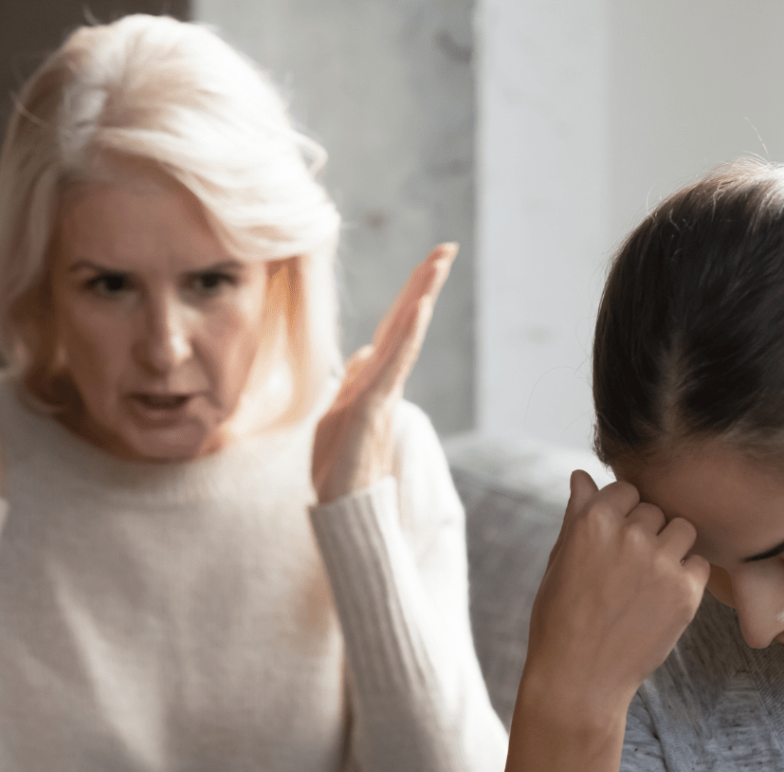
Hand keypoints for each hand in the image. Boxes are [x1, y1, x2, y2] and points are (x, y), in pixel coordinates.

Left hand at [312, 243, 456, 503]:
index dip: (409, 296)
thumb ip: (353, 382)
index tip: (429, 262)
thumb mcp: (337, 414)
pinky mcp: (372, 409)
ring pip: (404, 337)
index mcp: (373, 382)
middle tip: (446, 248)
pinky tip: (418, 309)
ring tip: (438, 264)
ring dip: (420, 298)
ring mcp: (381, 395)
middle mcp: (382, 383)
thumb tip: (362, 352)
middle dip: (424, 285)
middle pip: (405, 324)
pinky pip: (392, 364)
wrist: (341, 510)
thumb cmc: (339, 469)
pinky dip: (407, 335)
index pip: (393, 330)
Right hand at [521, 471, 708, 726]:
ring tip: (646, 581)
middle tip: (625, 571)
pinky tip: (659, 600)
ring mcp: (660, 561)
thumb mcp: (559, 560)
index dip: (620, 515)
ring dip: (670, 548)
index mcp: (592, 520)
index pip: (625, 490)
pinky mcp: (685, 591)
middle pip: (655, 510)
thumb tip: (581, 475)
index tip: (611, 543)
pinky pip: (699, 563)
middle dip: (645, 532)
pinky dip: (685, 577)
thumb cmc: (560, 617)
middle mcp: (628, 534)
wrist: (579, 677)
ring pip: (682, 530)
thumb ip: (577, 514)